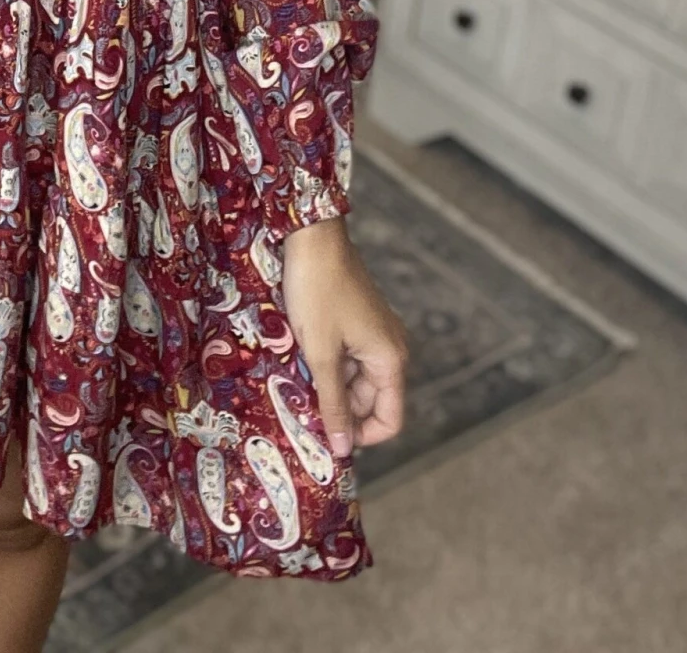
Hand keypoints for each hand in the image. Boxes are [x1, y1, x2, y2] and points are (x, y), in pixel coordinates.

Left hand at [280, 215, 407, 458]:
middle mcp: (390, 348)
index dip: (361, 436)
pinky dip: (327, 363)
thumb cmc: (317, 293)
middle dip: (339, 409)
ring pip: (355, 378)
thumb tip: (342, 450)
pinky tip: (299, 360)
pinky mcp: (359, 319)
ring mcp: (375, 332)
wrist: (313, 236)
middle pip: (370, 400)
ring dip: (329, 385)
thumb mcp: (320, 353)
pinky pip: (348, 356)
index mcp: (390, 360)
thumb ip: (332, 403)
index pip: (389, 420)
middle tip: (301, 411)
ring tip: (295, 383)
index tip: (326, 437)